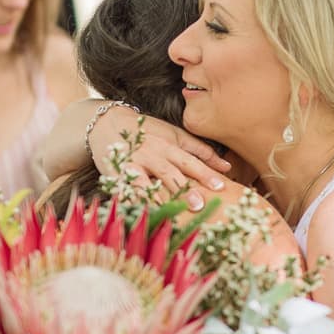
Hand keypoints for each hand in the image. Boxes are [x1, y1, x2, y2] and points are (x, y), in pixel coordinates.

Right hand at [88, 107, 230, 210]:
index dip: (206, 173)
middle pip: (172, 172)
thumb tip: (227, 167)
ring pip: (148, 182)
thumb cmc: (148, 132)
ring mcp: (135, 163)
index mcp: (169, 145)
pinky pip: (128, 188)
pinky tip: (144, 210)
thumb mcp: (175, 135)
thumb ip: (201, 150)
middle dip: (185, 189)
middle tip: (200, 204)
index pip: (191, 161)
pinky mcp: (118, 173)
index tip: (221, 186)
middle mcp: (153, 154)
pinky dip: (135, 199)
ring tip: (171, 211)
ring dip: (162, 197)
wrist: (107, 123)